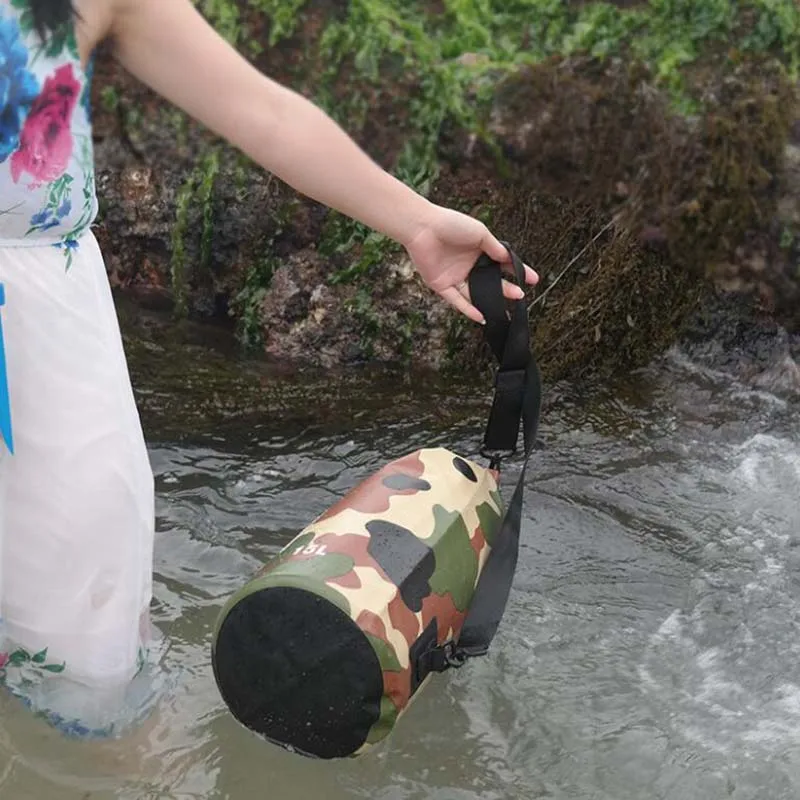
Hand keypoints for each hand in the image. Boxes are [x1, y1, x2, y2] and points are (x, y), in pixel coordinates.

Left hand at [403, 204, 538, 323]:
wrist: (423, 227)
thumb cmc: (451, 224)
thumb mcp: (480, 233)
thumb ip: (495, 248)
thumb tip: (510, 259)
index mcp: (478, 251)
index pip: (502, 264)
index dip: (517, 271)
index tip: (533, 279)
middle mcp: (468, 265)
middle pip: (491, 281)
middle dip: (507, 289)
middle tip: (521, 295)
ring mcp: (455, 276)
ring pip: (476, 294)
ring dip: (491, 301)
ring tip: (506, 309)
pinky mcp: (441, 285)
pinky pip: (457, 301)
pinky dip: (468, 309)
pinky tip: (481, 316)